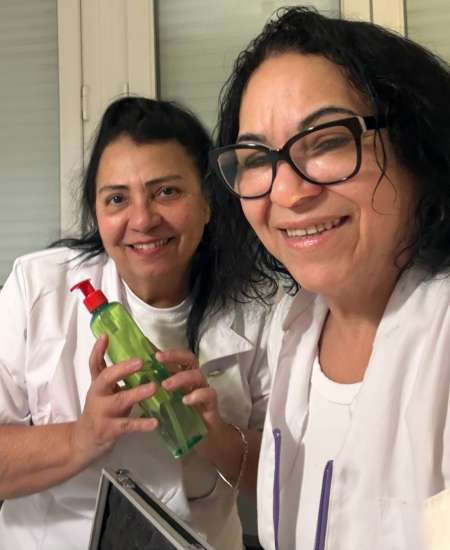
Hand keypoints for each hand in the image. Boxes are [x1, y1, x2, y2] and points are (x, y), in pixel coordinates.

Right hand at [71, 335, 157, 468]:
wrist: (82, 443)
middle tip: (140, 362)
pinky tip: (155, 422)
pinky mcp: (109, 430)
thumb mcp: (104, 393)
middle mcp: (97, 396)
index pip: (95, 365)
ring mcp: (102, 413)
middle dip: (123, 369)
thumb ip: (114, 376)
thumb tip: (134, 356)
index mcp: (97, 385)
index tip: (105, 336)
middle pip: (106, 378)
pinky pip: (127, 425)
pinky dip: (142, 423)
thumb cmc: (100, 412)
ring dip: (137, 393)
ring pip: (120, 400)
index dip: (98, 350)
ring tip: (154, 387)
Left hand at [157, 350, 226, 433]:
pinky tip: (185, 400)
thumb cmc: (184, 418)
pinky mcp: (211, 403)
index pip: (176, 359)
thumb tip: (134, 386)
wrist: (206, 438)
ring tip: (165, 385)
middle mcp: (194, 380)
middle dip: (174, 356)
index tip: (150, 351)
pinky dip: (197, 395)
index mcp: (183, 378)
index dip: (165, 353)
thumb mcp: (166, 404)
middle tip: (159, 358)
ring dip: (180, 377)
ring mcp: (204, 390)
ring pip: (197, 375)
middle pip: (189, 360)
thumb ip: (155, 394)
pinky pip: (208, 394)